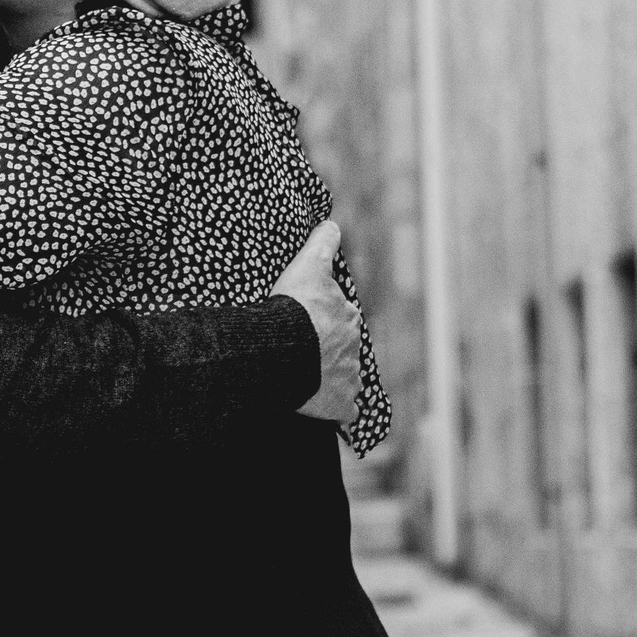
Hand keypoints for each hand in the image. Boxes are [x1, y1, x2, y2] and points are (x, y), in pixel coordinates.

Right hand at [272, 221, 360, 422]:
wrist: (282, 350)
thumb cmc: (293, 308)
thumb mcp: (307, 267)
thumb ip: (321, 245)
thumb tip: (332, 223)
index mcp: (346, 317)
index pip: (339, 319)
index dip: (322, 321)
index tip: (307, 325)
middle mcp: (353, 348)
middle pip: (342, 349)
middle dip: (328, 351)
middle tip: (303, 352)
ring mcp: (348, 378)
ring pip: (344, 379)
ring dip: (330, 380)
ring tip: (307, 380)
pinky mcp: (340, 405)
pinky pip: (343, 411)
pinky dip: (338, 412)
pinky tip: (328, 413)